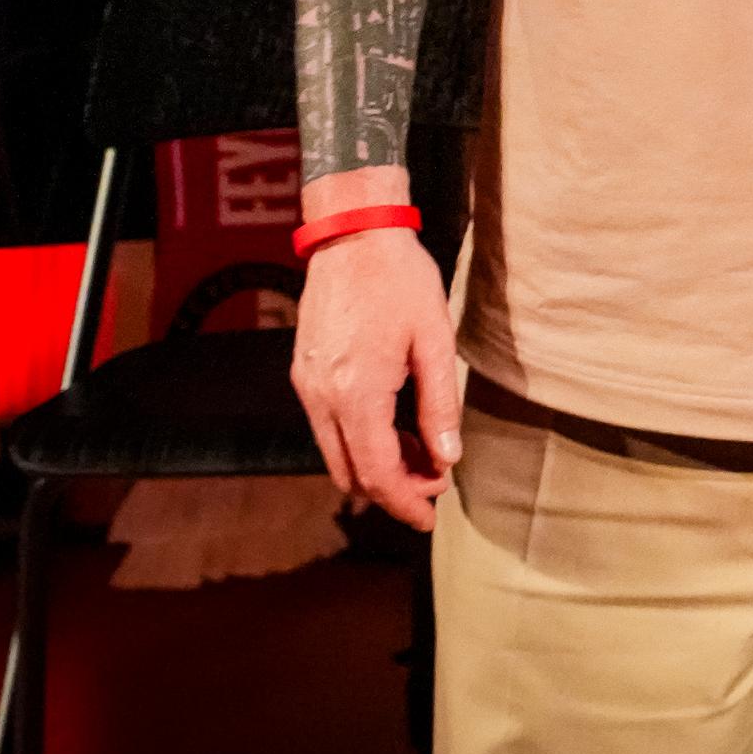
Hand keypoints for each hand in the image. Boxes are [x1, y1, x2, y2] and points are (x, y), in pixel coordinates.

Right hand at [289, 177, 462, 530]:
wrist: (353, 236)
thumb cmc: (400, 281)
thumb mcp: (434, 341)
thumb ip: (440, 404)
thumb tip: (447, 459)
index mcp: (356, 393)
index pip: (377, 471)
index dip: (405, 501)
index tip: (430, 517)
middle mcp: (322, 397)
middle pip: (350, 472)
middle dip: (392, 489)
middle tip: (433, 487)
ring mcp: (307, 386)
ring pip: (335, 452)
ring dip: (375, 465)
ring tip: (422, 457)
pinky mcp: (304, 373)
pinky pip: (328, 426)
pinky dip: (359, 440)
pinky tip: (394, 429)